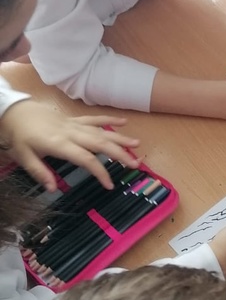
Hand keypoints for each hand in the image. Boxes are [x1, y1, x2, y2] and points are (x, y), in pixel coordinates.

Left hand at [0, 101, 139, 190]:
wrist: (15, 110)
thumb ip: (39, 172)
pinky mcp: (74, 120)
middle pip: (99, 143)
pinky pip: (94, 119)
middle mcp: (71, 133)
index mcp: (59, 144)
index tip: (110, 185)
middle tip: (135, 163)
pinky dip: (109, 120)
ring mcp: (74, 125)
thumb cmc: (19, 135)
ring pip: (100, 131)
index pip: (85, 158)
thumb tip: (53, 189)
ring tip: (137, 144)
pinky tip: (123, 123)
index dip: (99, 171)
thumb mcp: (23, 156)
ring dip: (119, 138)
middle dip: (119, 153)